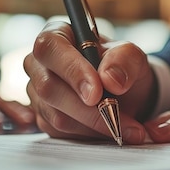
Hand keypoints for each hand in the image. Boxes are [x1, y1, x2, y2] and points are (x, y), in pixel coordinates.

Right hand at [24, 21, 155, 143]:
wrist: (125, 93)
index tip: (97, 92)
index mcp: (56, 35)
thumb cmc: (121, 67)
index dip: (71, 70)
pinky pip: (60, 132)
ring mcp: (37, 92)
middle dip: (85, 108)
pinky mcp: (43, 117)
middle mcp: (39, 63)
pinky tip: (108, 129)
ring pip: (55, 115)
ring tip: (125, 126)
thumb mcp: (132, 56)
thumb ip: (124, 59)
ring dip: (93, 125)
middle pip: (48, 87)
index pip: (50, 48)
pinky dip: (88, 134)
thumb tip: (110, 79)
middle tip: (116, 117)